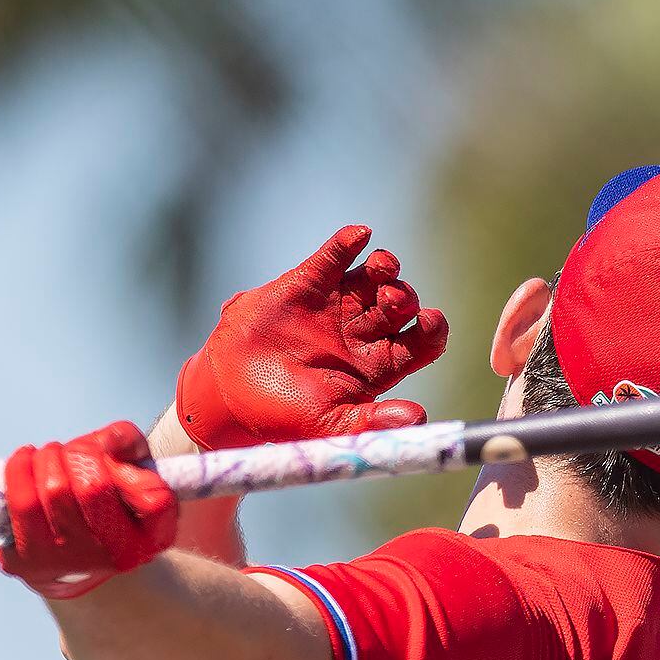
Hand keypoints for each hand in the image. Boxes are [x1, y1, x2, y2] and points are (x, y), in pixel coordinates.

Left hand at [0, 421, 175, 599]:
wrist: (68, 549)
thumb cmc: (103, 498)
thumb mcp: (129, 466)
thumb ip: (125, 442)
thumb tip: (102, 444)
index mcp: (149, 537)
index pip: (155, 500)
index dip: (131, 471)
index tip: (113, 463)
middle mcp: (112, 556)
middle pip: (92, 486)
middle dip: (79, 454)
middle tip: (74, 453)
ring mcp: (66, 560)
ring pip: (54, 487)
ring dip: (49, 457)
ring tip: (50, 457)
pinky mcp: (26, 560)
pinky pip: (19, 500)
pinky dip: (19, 467)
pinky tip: (26, 463)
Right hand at [176, 224, 449, 448]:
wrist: (228, 396)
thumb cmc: (283, 416)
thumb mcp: (330, 425)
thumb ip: (374, 422)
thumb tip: (419, 418)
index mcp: (378, 365)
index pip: (420, 342)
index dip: (431, 330)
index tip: (432, 321)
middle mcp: (363, 331)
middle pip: (398, 306)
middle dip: (402, 298)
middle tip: (395, 301)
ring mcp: (336, 305)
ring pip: (373, 278)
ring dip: (384, 267)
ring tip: (383, 267)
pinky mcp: (307, 284)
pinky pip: (333, 258)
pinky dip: (346, 243)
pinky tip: (359, 235)